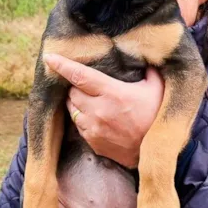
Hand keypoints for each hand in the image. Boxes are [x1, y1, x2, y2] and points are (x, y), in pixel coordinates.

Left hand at [43, 53, 163, 167]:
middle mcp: (99, 110)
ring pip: (72, 109)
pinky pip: (79, 126)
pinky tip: (94, 116)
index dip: (62, 65)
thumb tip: (144, 56)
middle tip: (86, 84)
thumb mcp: (157, 87)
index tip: (49, 58)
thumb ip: (148, 69)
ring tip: (89, 100)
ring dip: (76, 102)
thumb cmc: (158, 116)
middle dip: (75, 86)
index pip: (80, 76)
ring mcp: (94, 128)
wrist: (158, 151)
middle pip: (72, 92)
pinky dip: (82, 118)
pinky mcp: (93, 142)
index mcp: (113, 93)